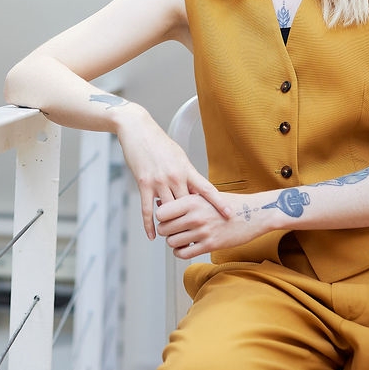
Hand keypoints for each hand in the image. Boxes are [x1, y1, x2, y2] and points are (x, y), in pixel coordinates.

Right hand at [115, 107, 230, 239]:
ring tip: (176, 240)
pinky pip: (148, 209)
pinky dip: (149, 225)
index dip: (219, 203)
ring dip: (172, 226)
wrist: (138, 129)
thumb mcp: (179, 156)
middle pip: (187, 205)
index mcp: (186, 169)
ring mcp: (159, 181)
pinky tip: (152, 235)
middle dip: (193, 221)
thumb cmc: (159, 142)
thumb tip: (197, 190)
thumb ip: (187, 174)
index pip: (207, 189)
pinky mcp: (144, 183)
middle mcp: (175, 176)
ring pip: (169, 210)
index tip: (230, 214)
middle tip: (201, 235)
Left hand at [155, 192, 265, 258]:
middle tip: (172, 230)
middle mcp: (195, 216)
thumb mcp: (205, 195)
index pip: (161, 213)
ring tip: (180, 238)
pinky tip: (185, 247)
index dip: (161, 217)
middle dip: (165, 231)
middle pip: (163, 229)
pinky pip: (184, 254)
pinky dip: (180, 252)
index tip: (167, 218)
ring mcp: (203, 232)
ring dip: (173, 242)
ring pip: (172, 242)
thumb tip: (160, 205)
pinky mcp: (210, 245)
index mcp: (192, 201)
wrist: (254, 213)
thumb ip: (183, 200)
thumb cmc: (228, 203)